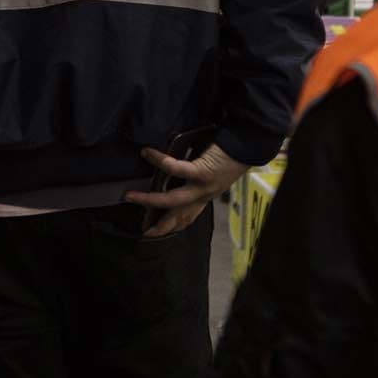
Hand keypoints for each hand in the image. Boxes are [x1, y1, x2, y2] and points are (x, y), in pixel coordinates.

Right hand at [123, 143, 247, 237]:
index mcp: (205, 196)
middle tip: (141, 230)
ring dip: (150, 200)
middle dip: (158, 225)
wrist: (248, 144)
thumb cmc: (228, 153)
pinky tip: (148, 154)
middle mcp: (204, 196)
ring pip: (173, 200)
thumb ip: (196, 175)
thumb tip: (173, 170)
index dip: (169, 227)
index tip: (152, 233)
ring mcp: (203, 186)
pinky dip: (160, 162)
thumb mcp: (212, 171)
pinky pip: (177, 169)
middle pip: (177, 216)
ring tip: (130, 196)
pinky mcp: (203, 172)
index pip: (186, 218)